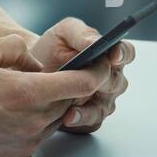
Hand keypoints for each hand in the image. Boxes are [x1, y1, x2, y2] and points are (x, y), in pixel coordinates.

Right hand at [0, 35, 107, 156]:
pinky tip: (6, 117)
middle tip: (48, 76)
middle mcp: (34, 122)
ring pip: (55, 119)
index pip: (82, 83)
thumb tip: (37, 62)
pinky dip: (31, 125)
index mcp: (28, 93)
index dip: (97, 71)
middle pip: (71, 101)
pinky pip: (38, 136)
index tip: (101, 64)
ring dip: (47, 106)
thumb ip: (16, 47)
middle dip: (66, 87)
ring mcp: (28, 144)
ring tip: (18, 95)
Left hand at [29, 18, 136, 133]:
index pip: (126, 53)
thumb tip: (96, 41)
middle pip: (117, 82)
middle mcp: (110, 79)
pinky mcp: (89, 118)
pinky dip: (80, 119)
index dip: (122, 54)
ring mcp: (101, 101)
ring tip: (73, 105)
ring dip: (91, 107)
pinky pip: (91, 122)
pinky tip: (68, 116)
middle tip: (90, 80)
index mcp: (109, 55)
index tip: (113, 55)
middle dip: (104, 82)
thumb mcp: (64, 33)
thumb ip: (82, 34)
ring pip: (105, 106)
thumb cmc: (51, 49)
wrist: (30, 70)